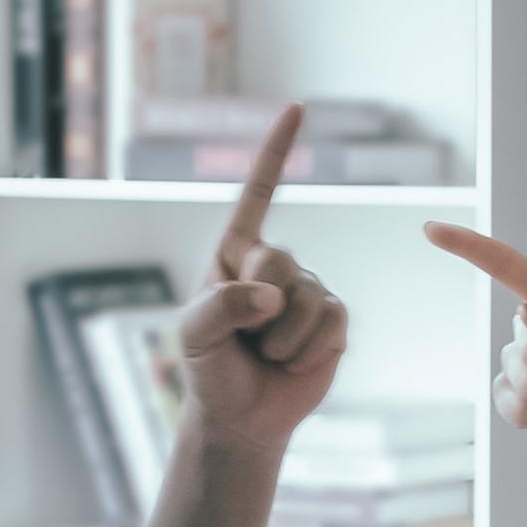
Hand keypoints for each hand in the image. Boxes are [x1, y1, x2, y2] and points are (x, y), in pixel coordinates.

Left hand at [176, 104, 346, 456]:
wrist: (241, 417)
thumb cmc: (209, 369)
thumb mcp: (193, 335)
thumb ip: (221, 306)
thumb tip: (272, 296)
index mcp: (236, 252)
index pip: (258, 193)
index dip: (277, 152)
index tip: (298, 108)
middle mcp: (274, 264)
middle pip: (278, 260)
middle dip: (257, 306)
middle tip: (245, 337)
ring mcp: (307, 290)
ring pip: (305, 299)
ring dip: (280, 339)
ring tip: (265, 355)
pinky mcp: (333, 321)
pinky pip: (329, 322)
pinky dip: (306, 349)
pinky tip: (292, 362)